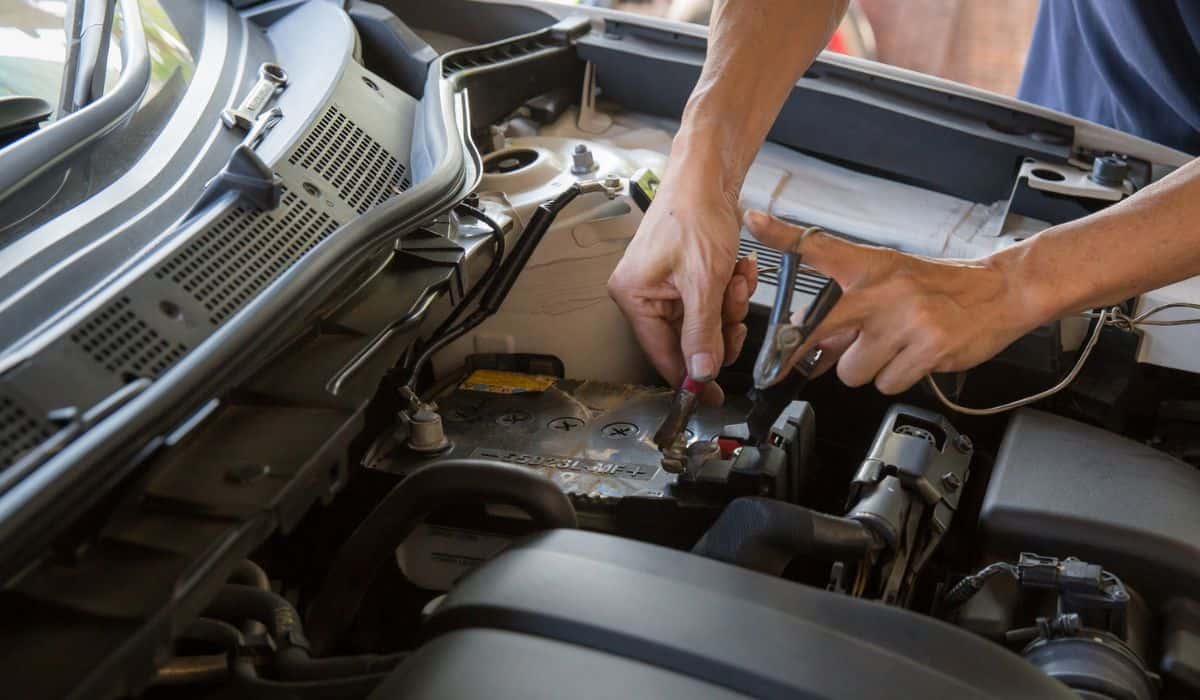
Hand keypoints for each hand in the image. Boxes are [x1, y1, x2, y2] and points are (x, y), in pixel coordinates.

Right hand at [609, 182, 757, 403]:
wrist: (706, 175)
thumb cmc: (694, 212)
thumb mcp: (704, 280)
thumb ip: (702, 331)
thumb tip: (701, 372)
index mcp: (635, 298)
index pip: (662, 355)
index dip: (691, 377)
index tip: (713, 397)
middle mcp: (644, 296)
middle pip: (688, 340)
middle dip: (720, 325)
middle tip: (735, 308)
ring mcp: (664, 287)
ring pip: (705, 321)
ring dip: (729, 304)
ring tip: (736, 277)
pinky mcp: (683, 277)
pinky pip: (710, 302)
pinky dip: (729, 290)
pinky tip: (736, 269)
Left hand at [744, 211, 1039, 393]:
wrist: (1001, 292)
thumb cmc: (938, 289)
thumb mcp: (889, 285)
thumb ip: (845, 314)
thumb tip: (809, 350)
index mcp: (869, 266)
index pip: (818, 246)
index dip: (782, 234)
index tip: (754, 221)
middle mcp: (884, 289)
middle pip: (819, 329)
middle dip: (812, 353)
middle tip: (811, 359)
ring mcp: (907, 318)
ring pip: (853, 370)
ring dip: (868, 368)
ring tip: (892, 349)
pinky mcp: (929, 347)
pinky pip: (887, 383)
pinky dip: (897, 377)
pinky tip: (914, 357)